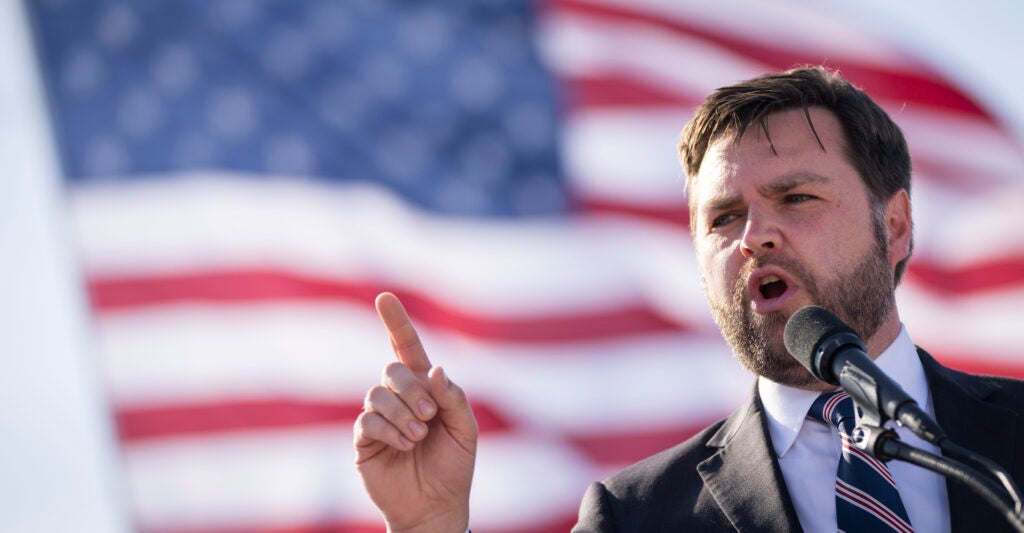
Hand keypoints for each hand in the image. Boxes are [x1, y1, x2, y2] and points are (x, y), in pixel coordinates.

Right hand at [353, 292, 477, 532]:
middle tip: (430, 416)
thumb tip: (436, 369)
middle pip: (392, 370)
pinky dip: (389, 430)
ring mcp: (380, 417)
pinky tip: (404, 446)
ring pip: (377, 394)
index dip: (396, 322)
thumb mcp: (465, 430)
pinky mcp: (365, 440)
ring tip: (418, 437)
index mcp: (425, 388)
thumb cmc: (454, 466)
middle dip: (412, 390)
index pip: (406, 348)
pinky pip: (368, 420)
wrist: (436, 506)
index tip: (384, 297)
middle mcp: (399, 397)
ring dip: (402, 414)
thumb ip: (454, 397)